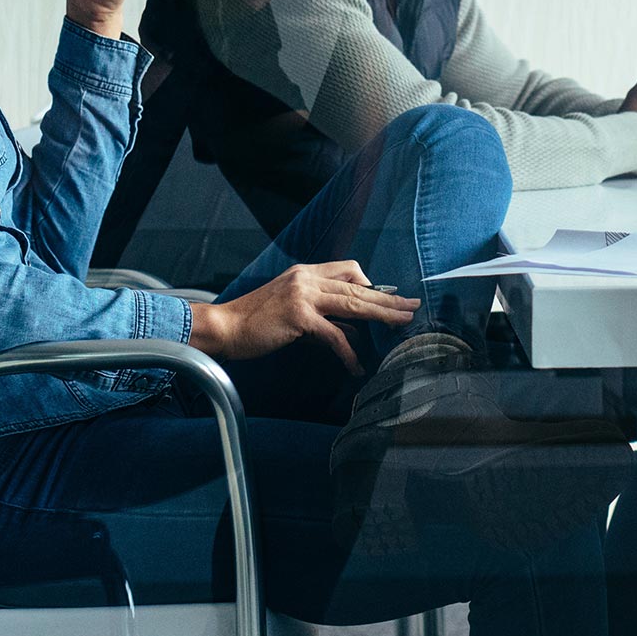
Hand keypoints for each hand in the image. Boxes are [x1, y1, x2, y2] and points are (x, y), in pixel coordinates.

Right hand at [189, 261, 419, 374]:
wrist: (225, 327)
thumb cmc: (256, 322)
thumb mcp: (292, 309)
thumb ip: (321, 313)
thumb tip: (352, 329)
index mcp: (306, 272)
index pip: (349, 269)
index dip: (371, 284)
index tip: (388, 299)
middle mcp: (307, 278)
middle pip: (358, 286)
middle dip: (388, 299)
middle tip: (412, 307)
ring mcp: (303, 295)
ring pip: (353, 304)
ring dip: (382, 316)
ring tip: (402, 326)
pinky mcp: (299, 316)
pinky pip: (335, 335)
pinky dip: (349, 352)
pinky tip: (356, 366)